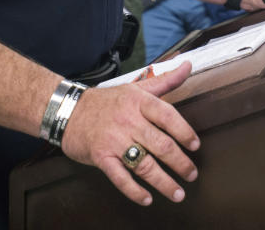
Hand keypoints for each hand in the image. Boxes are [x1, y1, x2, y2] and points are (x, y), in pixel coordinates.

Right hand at [61, 62, 198, 205]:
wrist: (69, 111)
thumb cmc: (107, 101)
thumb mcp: (136, 87)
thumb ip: (165, 80)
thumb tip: (188, 65)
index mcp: (138, 101)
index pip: (167, 116)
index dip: (184, 132)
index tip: (195, 145)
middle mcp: (128, 120)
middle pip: (160, 144)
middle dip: (180, 162)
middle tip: (192, 174)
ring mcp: (114, 140)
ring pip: (143, 164)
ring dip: (163, 181)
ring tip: (178, 193)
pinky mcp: (101, 156)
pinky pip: (120, 177)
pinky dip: (134, 190)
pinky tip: (147, 198)